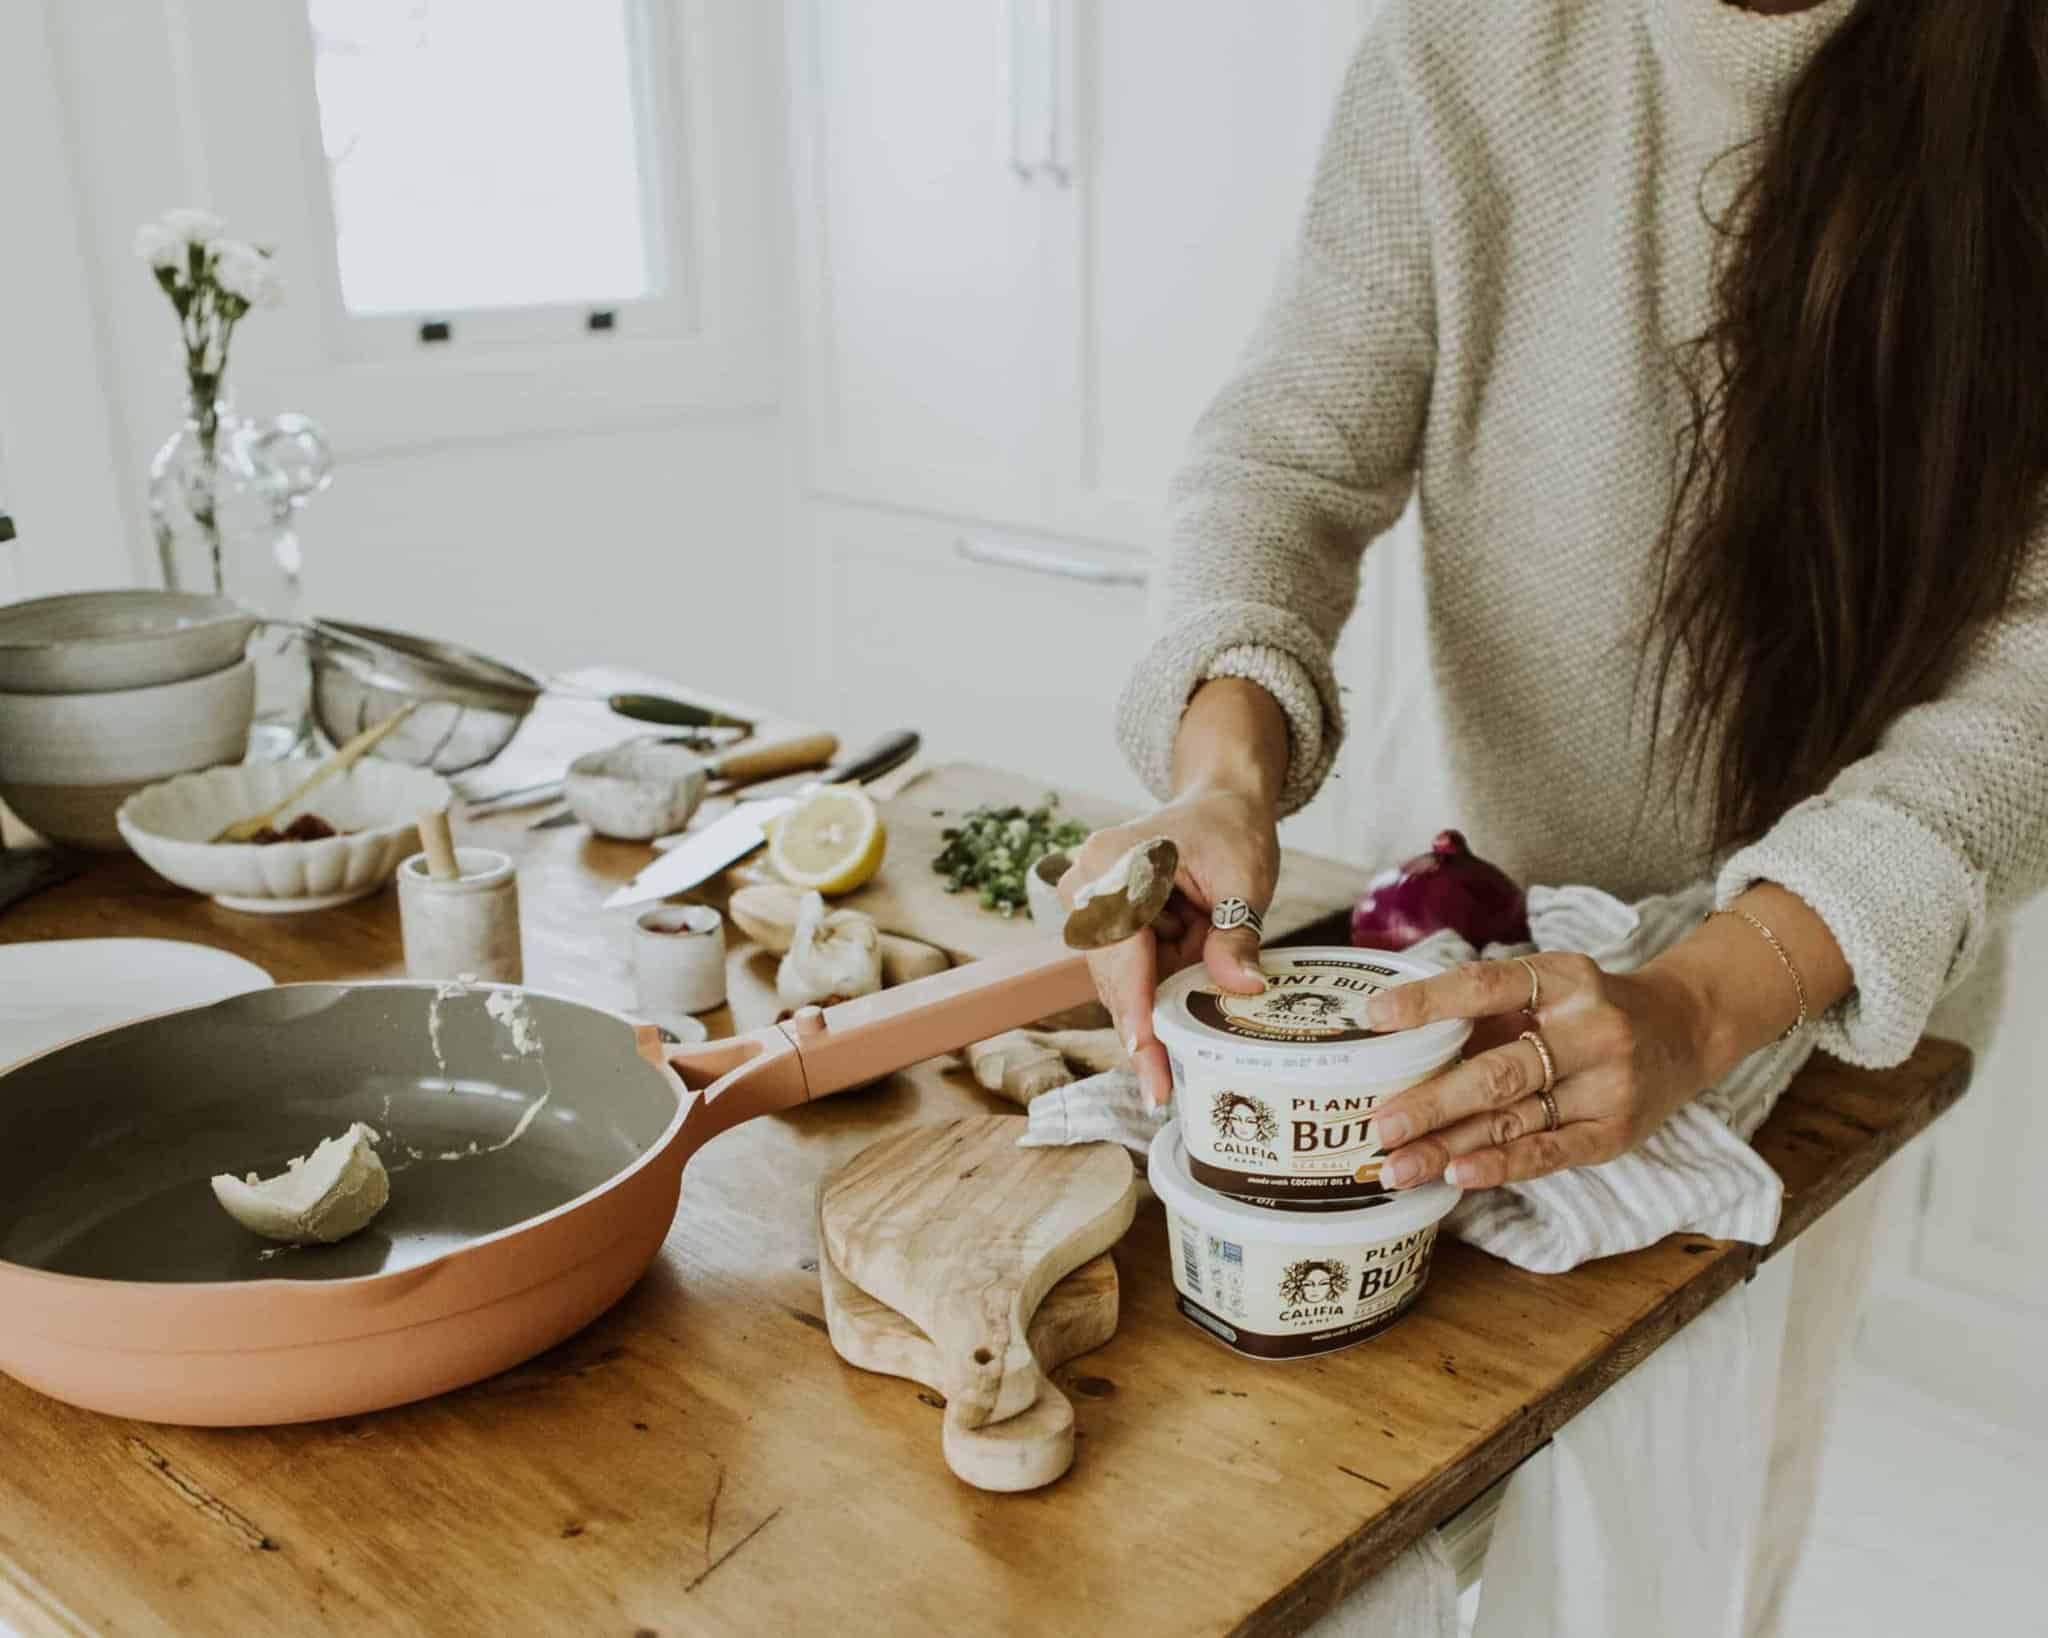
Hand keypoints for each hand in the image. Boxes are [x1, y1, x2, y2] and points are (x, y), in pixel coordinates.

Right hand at [1060, 784, 1279, 1105]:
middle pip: (1112, 975)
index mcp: (1113, 863)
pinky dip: (1156, 993)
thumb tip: (1242, 988)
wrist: (1217, 803)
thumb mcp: (1245, 878)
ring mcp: (1089, 907)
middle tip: (1161, 1087)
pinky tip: (1176, 1026)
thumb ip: (1238, 934)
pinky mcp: (1103, 926)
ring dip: (1156, 1006)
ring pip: (1118, 982)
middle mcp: (1086, 885)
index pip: (1122, 947)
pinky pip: (1128, 973)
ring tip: (1184, 1043)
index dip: (1133, 1003)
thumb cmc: (1230, 830)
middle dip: (1141, 1027)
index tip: (1143, 1049)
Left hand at [1361, 954, 1713, 1189]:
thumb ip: (1485, 1014)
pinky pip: (1549, 1152)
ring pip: (1515, 1119)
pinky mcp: (1615, 1132)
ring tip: (1397, 1166)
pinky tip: (1457, 1175)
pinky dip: (1500, 1165)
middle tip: (1379, 1124)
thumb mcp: (1546, 989)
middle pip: (1499, 1070)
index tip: (1374, 1018)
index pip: (1485, 986)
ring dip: (1449, 1146)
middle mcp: (1591, 1029)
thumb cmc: (1587, 1009)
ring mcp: (1608, 1084)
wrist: (1684, 1029)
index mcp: (1563, 978)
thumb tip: (1394, 1044)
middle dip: (1432, 1101)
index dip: (1428, 1002)